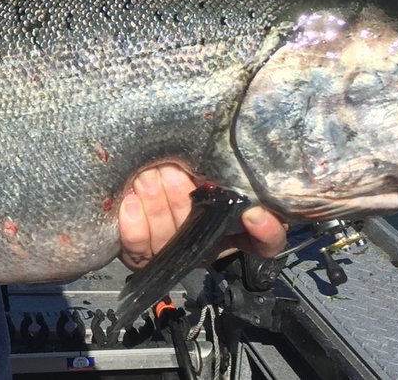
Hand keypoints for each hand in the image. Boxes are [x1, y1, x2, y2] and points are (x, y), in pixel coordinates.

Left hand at [117, 162, 285, 269]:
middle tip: (172, 169)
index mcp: (235, 226)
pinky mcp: (143, 257)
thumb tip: (224, 141)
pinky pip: (138, 247)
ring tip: (147, 175)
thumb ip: (221, 161)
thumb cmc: (183, 171)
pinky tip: (130, 201)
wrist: (141, 188)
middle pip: (205, 233)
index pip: (268, 241)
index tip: (254, 213)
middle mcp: (208, 245)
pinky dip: (134, 223)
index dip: (266, 232)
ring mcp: (176, 254)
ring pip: (170, 239)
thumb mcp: (209, 165)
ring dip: (156, 203)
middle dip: (185, 199)